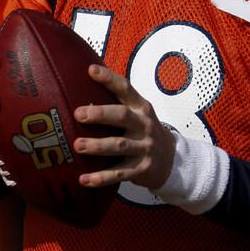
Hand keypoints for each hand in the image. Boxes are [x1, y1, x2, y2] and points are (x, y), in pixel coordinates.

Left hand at [72, 64, 175, 188]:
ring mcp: (144, 148)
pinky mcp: (141, 169)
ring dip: (98, 146)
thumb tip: (81, 87)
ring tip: (78, 145)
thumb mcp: (138, 113)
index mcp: (141, 107)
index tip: (91, 70)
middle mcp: (144, 125)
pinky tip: (84, 179)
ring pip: (119, 146)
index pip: (125, 89)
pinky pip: (119, 174)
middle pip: (122, 116)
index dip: (109, 79)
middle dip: (100, 114)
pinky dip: (101, 178)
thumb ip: (117, 103)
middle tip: (79, 114)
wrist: (171, 160)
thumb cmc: (144, 131)